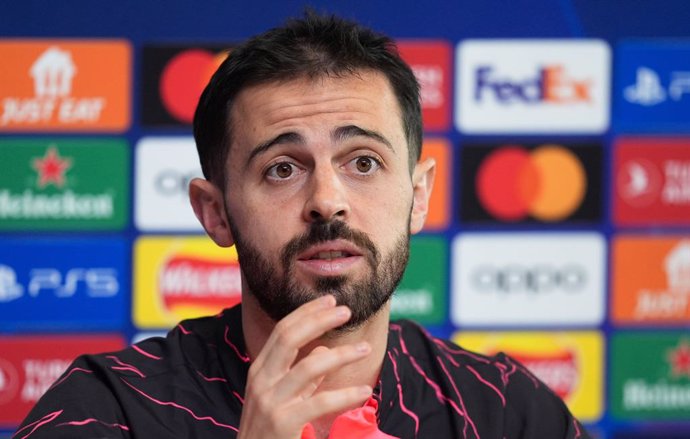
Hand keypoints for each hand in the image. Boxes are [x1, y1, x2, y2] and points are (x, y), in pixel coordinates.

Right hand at [237, 295, 372, 438]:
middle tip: (347, 312)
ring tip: (365, 350)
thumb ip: (302, 377)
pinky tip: (364, 391)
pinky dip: (345, 395)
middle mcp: (262, 380)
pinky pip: (320, 402)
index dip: (306, 313)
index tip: (330, 301)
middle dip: (319, 320)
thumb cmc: (269, 430)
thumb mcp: (281, 398)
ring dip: (341, 355)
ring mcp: (271, 401)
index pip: (282, 330)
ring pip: (309, 366)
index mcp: (260, 370)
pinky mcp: (283, 422)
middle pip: (290, 338)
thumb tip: (323, 351)